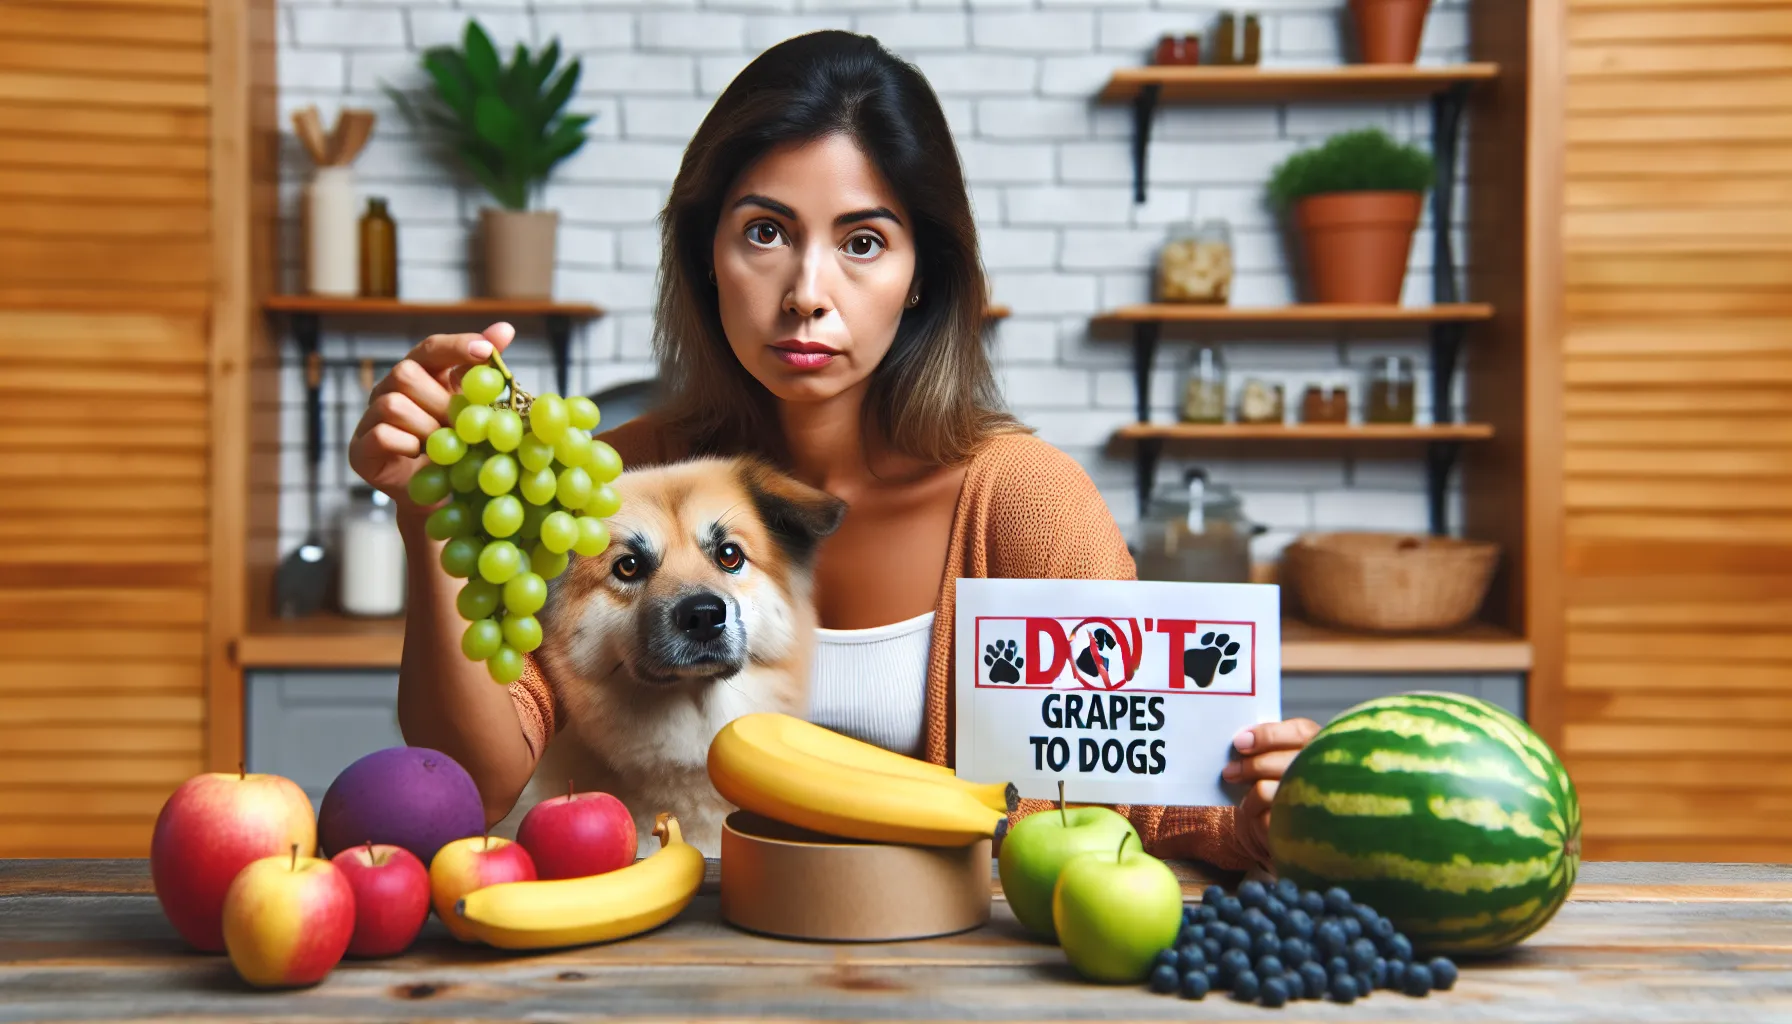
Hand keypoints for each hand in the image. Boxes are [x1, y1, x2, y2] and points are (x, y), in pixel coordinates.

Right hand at [348, 322, 515, 522]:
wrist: (441, 495)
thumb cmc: (459, 446)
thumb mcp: (477, 409)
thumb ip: (485, 372)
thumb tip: (505, 328)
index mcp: (420, 374)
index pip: (432, 347)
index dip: (457, 346)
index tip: (486, 351)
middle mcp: (390, 389)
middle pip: (405, 372)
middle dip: (441, 401)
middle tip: (463, 425)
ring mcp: (371, 417)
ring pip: (393, 404)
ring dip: (428, 428)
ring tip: (445, 447)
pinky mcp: (360, 448)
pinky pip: (381, 434)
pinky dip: (407, 445)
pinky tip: (421, 455)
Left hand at [1222, 717, 1320, 867]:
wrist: (1308, 844)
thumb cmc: (1296, 797)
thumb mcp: (1292, 767)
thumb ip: (1276, 750)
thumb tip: (1243, 740)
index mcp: (1330, 752)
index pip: (1301, 732)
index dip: (1267, 734)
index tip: (1240, 741)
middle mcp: (1332, 777)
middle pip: (1280, 761)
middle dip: (1248, 766)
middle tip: (1230, 771)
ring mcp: (1321, 806)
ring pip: (1266, 790)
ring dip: (1249, 797)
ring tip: (1247, 802)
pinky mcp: (1306, 833)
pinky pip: (1265, 819)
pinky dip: (1255, 817)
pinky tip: (1257, 818)